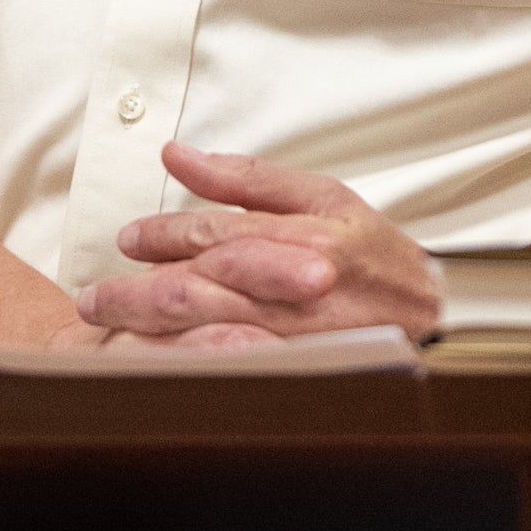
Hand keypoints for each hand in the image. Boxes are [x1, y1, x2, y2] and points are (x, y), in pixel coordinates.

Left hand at [76, 143, 442, 350]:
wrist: (438, 321)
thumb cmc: (375, 255)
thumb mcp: (320, 197)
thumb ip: (244, 178)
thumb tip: (176, 153)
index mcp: (301, 236)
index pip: (211, 232)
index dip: (161, 235)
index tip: (127, 239)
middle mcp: (296, 289)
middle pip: (197, 289)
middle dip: (134, 295)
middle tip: (92, 301)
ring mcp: (296, 340)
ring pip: (206, 337)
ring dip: (149, 336)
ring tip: (107, 335)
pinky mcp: (299, 378)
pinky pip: (234, 377)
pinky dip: (191, 373)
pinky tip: (158, 372)